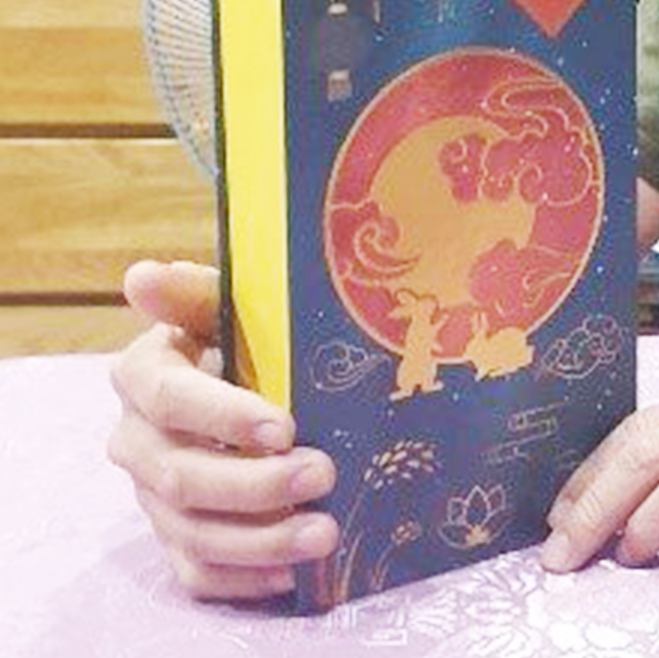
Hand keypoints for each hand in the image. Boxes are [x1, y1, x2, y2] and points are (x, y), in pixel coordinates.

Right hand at [106, 260, 339, 600]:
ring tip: (325, 534)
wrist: (252, 378)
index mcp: (144, 375)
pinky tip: (293, 573)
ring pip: (192, 532)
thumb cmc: (247, 335)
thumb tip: (145, 276)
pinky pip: (198, 572)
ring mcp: (152, 497)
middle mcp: (137, 441)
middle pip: (182, 476)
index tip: (285, 427)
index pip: (171, 398)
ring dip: (260, 538)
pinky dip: (244, 577)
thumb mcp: (232, 307)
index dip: (224, 416)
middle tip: (323, 475)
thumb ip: (196, 293)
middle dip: (255, 484)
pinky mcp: (176, 539)